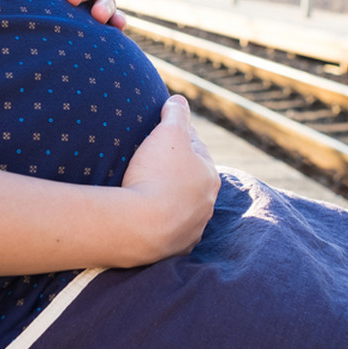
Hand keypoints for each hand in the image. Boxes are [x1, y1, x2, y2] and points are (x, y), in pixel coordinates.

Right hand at [116, 95, 219, 265]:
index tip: (161, 135)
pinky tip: (144, 217)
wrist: (138, 226)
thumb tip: (178, 99)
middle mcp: (206, 203)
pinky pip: (168, 231)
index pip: (195, 149)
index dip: (177, 139)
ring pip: (181, 208)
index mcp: (208, 175)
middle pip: (189, 180)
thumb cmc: (156, 174)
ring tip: (145, 192)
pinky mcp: (175, 248)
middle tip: (150, 163)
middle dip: (175, 171)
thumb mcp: (168, 133)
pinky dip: (159, 223)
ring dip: (167, 199)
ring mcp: (192, 229)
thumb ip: (176, 113)